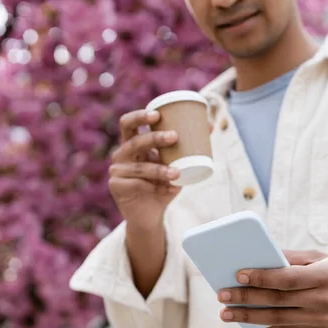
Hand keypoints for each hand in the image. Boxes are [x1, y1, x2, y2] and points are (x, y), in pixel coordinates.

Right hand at [108, 109, 181, 226]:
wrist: (151, 213)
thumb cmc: (163, 183)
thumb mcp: (175, 164)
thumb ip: (187, 147)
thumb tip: (211, 126)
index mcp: (132, 143)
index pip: (129, 123)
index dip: (139, 116)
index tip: (157, 114)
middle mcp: (121, 154)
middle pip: (135, 141)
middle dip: (154, 137)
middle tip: (174, 136)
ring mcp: (116, 170)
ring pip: (140, 167)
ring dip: (160, 169)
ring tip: (178, 173)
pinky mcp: (117, 186)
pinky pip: (139, 185)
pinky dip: (158, 188)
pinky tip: (171, 190)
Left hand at [217, 250, 327, 327]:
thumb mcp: (323, 259)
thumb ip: (293, 258)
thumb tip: (263, 255)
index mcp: (324, 276)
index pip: (287, 278)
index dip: (261, 276)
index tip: (238, 274)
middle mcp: (323, 300)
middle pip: (278, 300)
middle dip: (246, 298)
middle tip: (222, 295)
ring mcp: (322, 320)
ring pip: (278, 319)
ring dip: (249, 317)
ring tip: (227, 314)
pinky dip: (266, 327)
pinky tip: (248, 324)